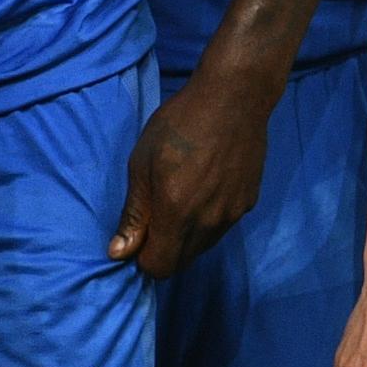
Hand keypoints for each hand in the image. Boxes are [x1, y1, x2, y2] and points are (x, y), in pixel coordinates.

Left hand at [108, 65, 272, 277]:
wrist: (233, 99)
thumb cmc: (178, 125)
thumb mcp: (141, 164)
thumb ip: (134, 213)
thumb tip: (119, 253)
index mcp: (177, 213)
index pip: (159, 267)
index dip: (143, 256)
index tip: (139, 232)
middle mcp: (208, 223)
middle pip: (181, 262)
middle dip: (164, 248)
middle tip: (156, 212)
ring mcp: (232, 215)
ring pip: (202, 246)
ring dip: (186, 235)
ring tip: (181, 194)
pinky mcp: (248, 204)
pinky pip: (221, 227)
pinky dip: (207, 219)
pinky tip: (204, 185)